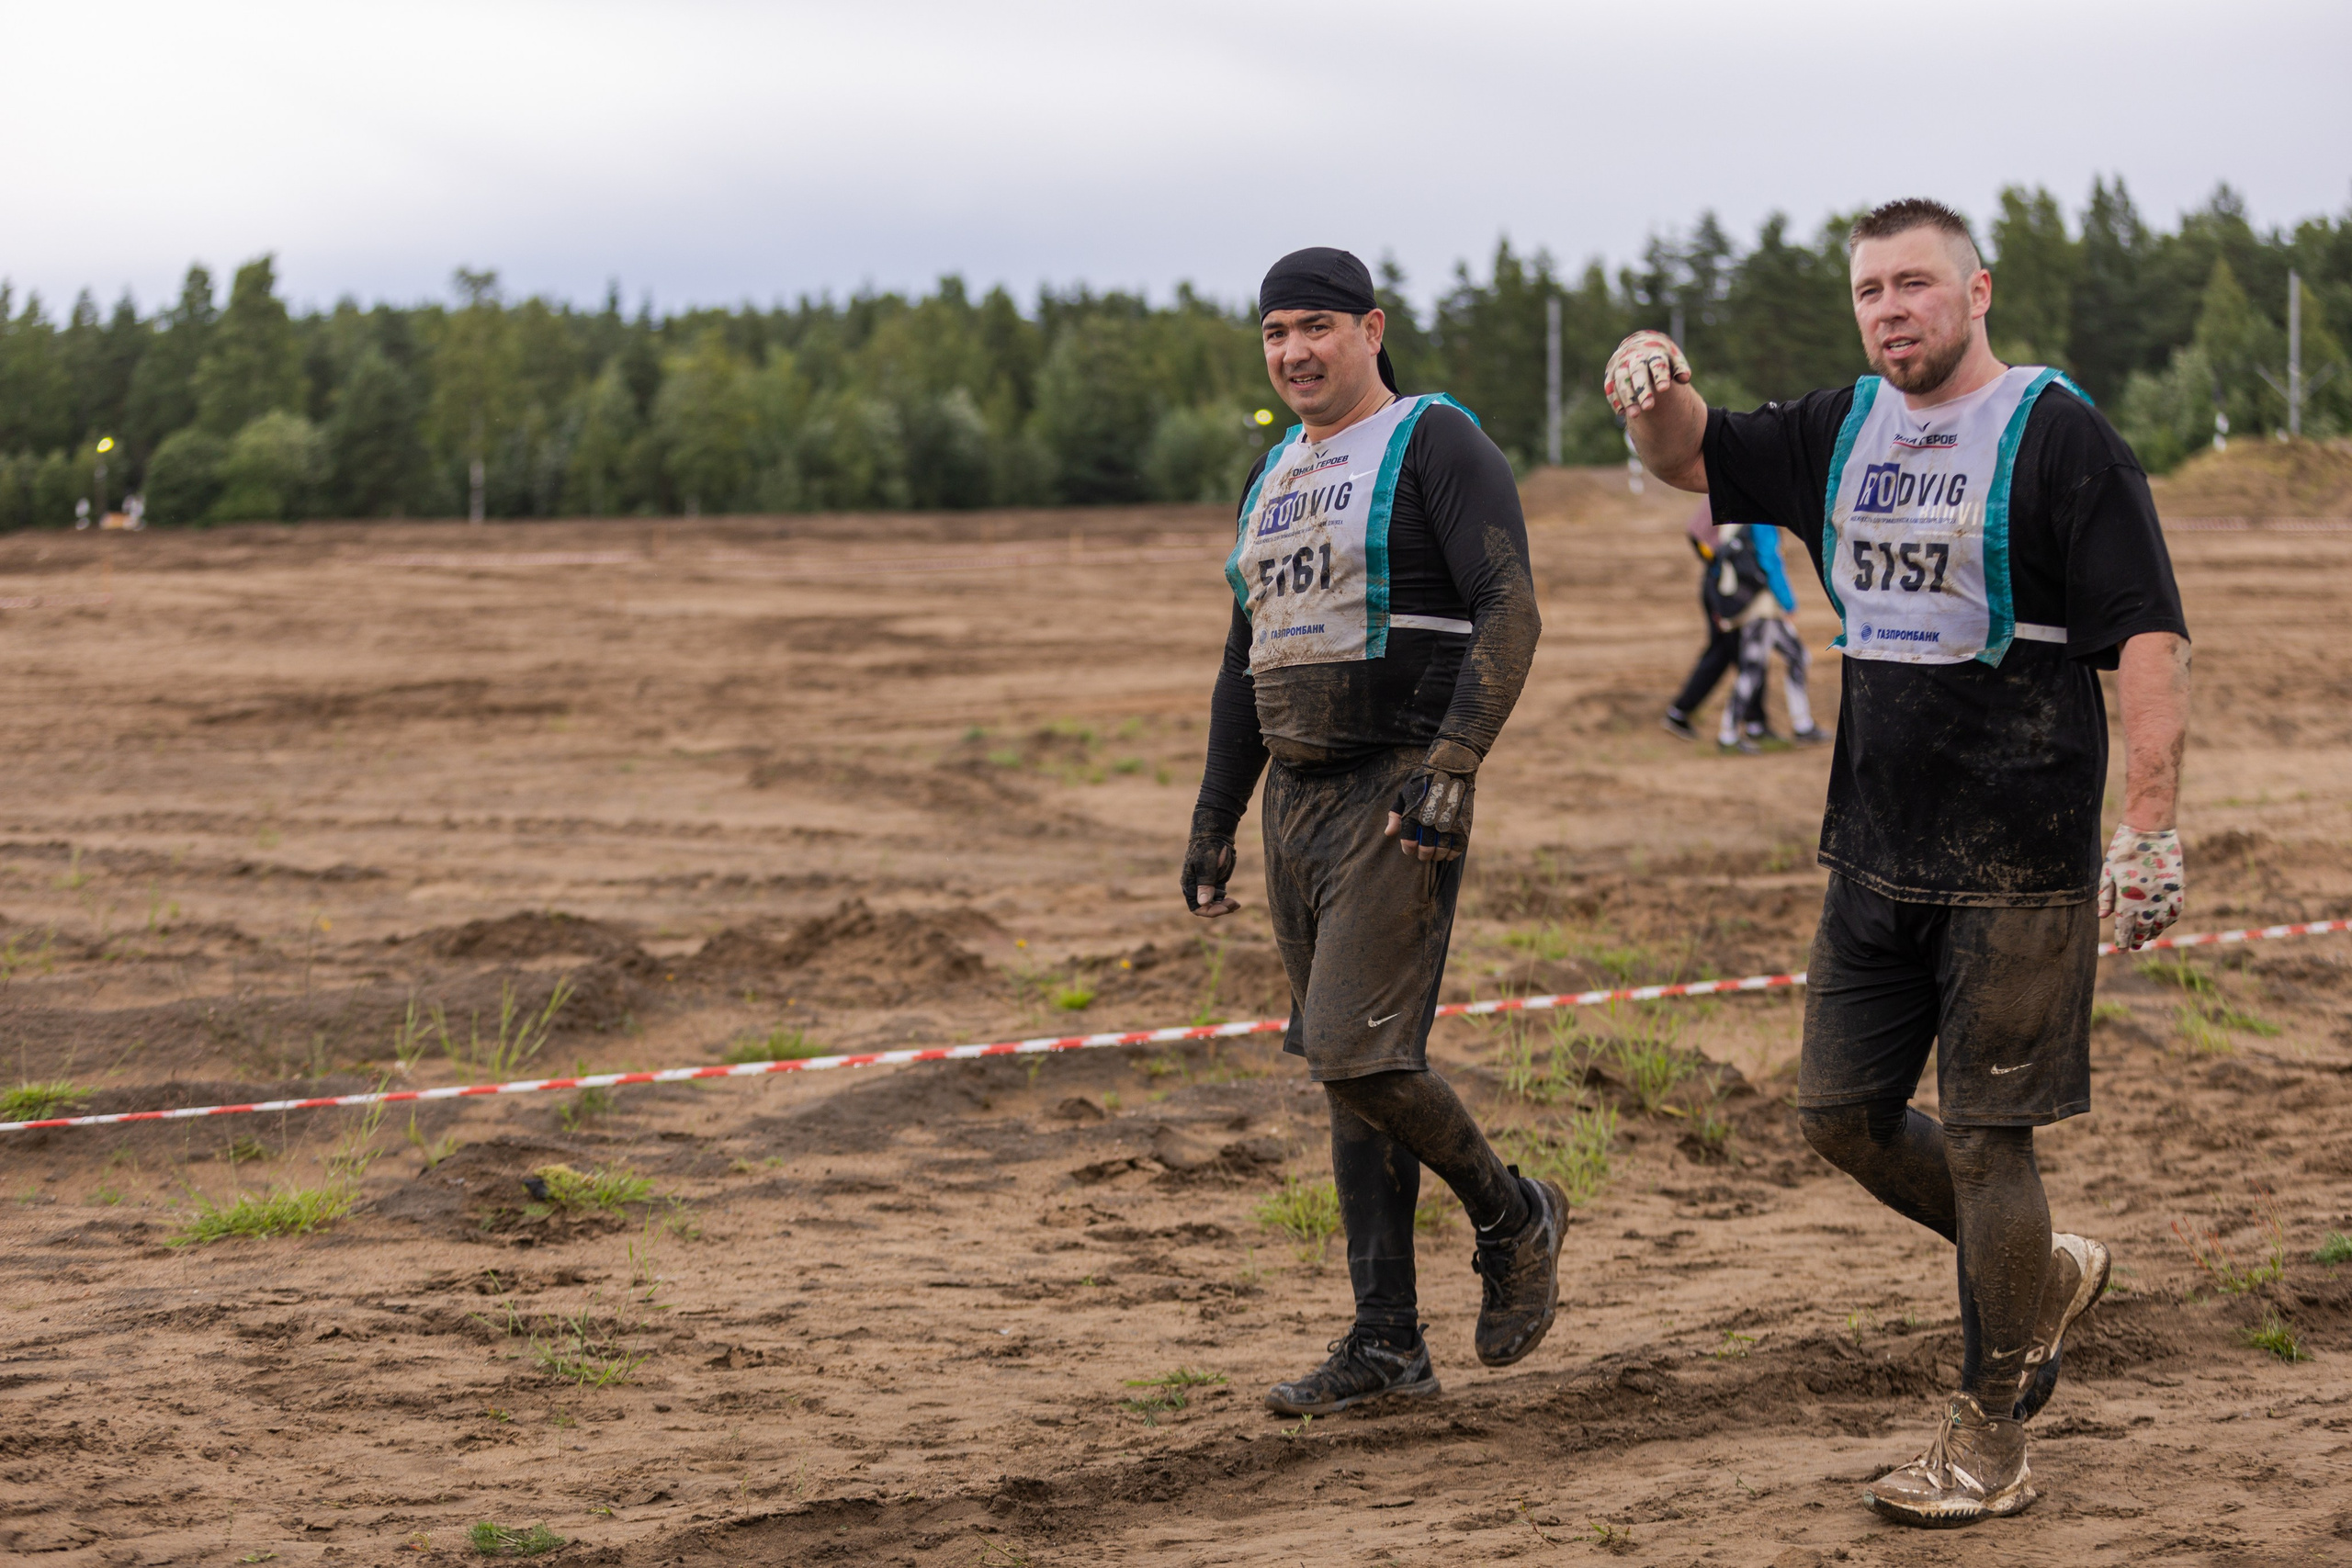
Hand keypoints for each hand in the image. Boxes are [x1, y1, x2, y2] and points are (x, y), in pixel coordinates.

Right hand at [1183, 833, 1239, 917]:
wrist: (1215, 835)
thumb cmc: (1208, 848)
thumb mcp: (1206, 865)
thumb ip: (1205, 884)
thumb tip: (1203, 903)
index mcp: (1190, 885)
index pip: (1196, 907)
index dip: (1209, 911)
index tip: (1224, 908)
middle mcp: (1197, 888)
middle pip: (1206, 908)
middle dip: (1220, 909)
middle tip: (1234, 903)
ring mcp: (1207, 886)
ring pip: (1214, 905)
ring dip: (1224, 907)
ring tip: (1236, 903)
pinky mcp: (1216, 883)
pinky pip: (1220, 898)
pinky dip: (1226, 902)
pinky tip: (1234, 900)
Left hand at [1386, 744, 1476, 862]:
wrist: (1450, 767)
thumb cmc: (1423, 781)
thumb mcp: (1403, 795)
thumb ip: (1395, 816)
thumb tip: (1388, 834)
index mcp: (1413, 816)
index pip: (1408, 843)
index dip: (1409, 849)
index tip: (1410, 849)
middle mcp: (1430, 822)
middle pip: (1426, 850)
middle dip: (1423, 855)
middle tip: (1423, 855)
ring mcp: (1447, 824)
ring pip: (1442, 850)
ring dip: (1438, 855)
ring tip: (1436, 854)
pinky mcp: (1463, 824)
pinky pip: (1458, 846)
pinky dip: (1453, 853)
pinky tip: (1449, 853)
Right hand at [1603, 330, 1691, 416]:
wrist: (1641, 345)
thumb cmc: (1662, 358)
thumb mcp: (1674, 359)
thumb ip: (1680, 368)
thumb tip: (1685, 378)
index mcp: (1653, 352)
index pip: (1656, 362)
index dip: (1660, 375)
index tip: (1664, 389)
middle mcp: (1634, 356)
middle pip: (1637, 372)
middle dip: (1642, 389)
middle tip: (1649, 407)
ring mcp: (1620, 364)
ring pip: (1621, 380)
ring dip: (1627, 398)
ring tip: (1635, 415)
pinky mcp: (1610, 374)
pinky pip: (1610, 387)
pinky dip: (1615, 400)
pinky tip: (1622, 413)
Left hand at [2097, 824, 2182, 950]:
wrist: (2150, 831)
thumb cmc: (2123, 849)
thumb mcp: (2108, 871)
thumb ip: (2106, 895)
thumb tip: (2103, 917)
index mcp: (2128, 897)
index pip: (2125, 926)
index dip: (2122, 940)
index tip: (2121, 949)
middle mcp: (2148, 900)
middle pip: (2143, 928)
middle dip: (2138, 939)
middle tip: (2134, 947)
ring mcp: (2164, 895)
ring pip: (2161, 923)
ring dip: (2154, 932)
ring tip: (2148, 938)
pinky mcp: (2177, 887)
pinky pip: (2176, 911)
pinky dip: (2170, 920)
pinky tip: (2164, 924)